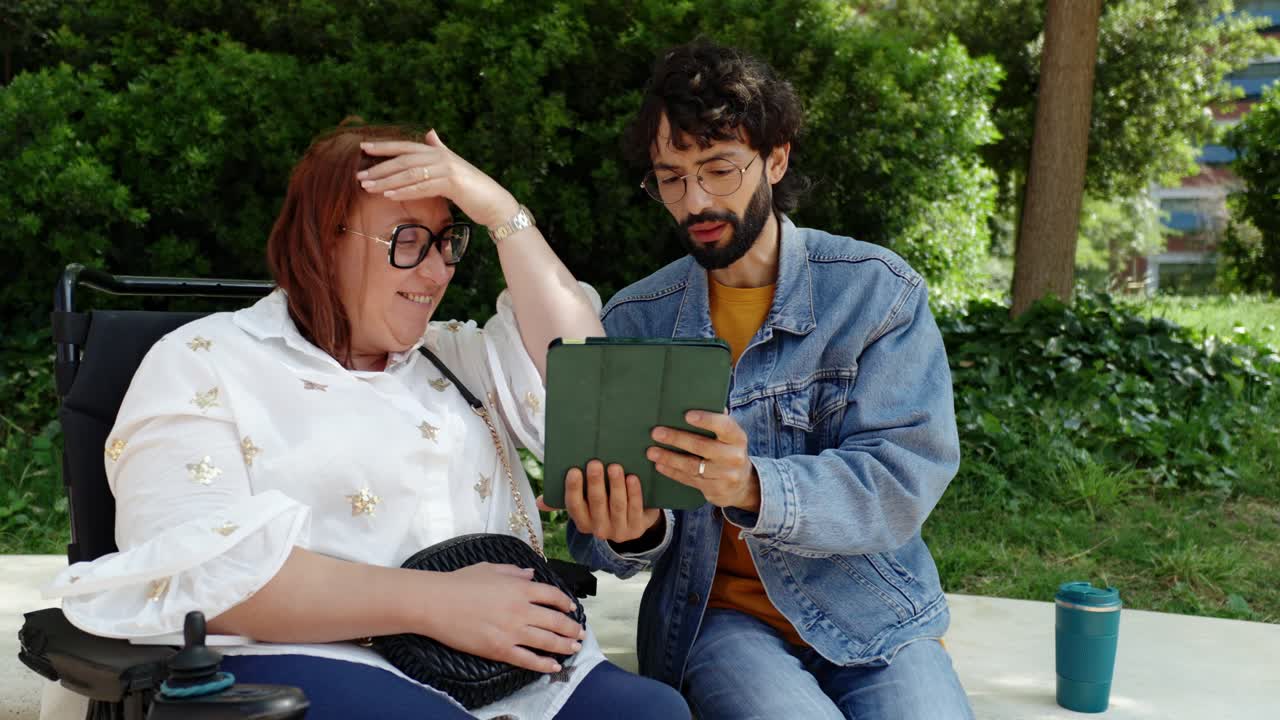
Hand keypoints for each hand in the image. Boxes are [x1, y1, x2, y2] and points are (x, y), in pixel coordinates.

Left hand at [356, 130, 518, 229]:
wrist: (495, 202)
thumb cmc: (472, 187)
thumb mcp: (454, 165)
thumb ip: (440, 148)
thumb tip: (430, 133)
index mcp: (438, 151)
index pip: (405, 147)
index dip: (384, 146)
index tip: (363, 147)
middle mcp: (441, 156)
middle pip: (404, 160)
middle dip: (380, 168)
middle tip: (360, 176)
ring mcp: (447, 169)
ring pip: (410, 174)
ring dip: (387, 181)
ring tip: (369, 187)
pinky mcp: (452, 184)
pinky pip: (422, 187)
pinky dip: (405, 191)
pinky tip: (390, 195)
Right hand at [423, 562, 584, 672]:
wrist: (436, 603)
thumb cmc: (459, 582)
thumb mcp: (490, 568)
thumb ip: (514, 571)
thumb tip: (531, 575)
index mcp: (520, 588)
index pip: (553, 596)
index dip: (566, 603)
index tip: (572, 609)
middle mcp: (522, 609)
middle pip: (556, 620)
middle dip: (572, 628)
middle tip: (580, 633)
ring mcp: (512, 631)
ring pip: (548, 641)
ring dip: (565, 645)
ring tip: (575, 648)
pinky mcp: (500, 649)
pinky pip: (528, 659)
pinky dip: (544, 664)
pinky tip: (555, 666)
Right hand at [537, 460, 661, 543]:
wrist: (633, 522)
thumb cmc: (604, 506)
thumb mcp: (585, 505)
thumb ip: (565, 501)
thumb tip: (539, 502)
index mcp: (583, 522)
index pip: (574, 506)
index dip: (573, 489)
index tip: (574, 470)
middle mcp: (600, 530)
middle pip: (597, 504)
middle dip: (595, 483)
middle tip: (594, 463)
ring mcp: (620, 531)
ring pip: (617, 505)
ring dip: (616, 485)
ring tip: (614, 466)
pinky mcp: (638, 528)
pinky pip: (635, 508)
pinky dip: (634, 492)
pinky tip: (632, 477)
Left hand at [648, 410, 760, 510]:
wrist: (742, 484)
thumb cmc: (729, 451)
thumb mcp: (729, 436)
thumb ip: (717, 420)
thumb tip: (700, 400)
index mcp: (737, 438)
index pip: (724, 426)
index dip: (706, 420)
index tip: (687, 415)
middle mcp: (734, 457)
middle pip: (702, 446)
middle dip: (677, 439)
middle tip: (656, 433)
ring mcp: (725, 475)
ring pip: (692, 466)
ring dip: (669, 458)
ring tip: (651, 451)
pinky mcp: (715, 490)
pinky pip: (689, 480)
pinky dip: (672, 472)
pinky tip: (659, 465)